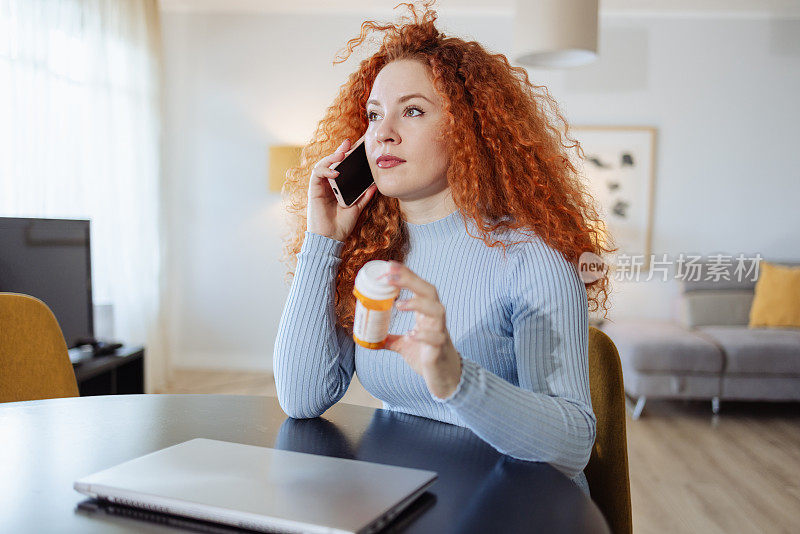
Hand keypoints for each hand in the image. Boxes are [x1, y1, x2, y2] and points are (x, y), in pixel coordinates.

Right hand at [307, 135, 378, 241]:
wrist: (331, 238)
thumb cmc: (342, 225)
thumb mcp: (357, 208)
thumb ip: (364, 196)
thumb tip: (375, 185)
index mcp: (337, 187)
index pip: (341, 167)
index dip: (347, 155)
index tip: (358, 147)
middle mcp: (327, 185)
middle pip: (331, 162)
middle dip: (340, 150)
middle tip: (350, 142)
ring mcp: (320, 187)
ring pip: (322, 165)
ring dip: (332, 157)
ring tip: (342, 153)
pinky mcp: (314, 190)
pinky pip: (317, 174)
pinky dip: (325, 170)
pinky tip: (336, 172)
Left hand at [382, 261, 462, 399]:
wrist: (445, 378)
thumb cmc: (427, 356)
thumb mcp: (404, 345)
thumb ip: (389, 339)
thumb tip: (370, 338)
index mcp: (426, 313)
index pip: (418, 287)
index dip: (406, 275)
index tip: (390, 265)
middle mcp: (435, 319)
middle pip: (429, 291)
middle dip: (411, 281)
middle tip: (390, 276)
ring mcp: (440, 332)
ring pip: (437, 310)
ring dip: (418, 304)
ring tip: (399, 305)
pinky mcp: (440, 349)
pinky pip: (437, 338)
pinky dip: (424, 334)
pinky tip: (411, 334)